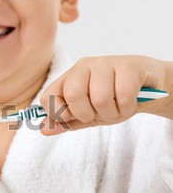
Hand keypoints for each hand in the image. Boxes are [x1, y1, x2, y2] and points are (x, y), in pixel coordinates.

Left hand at [40, 56, 172, 134]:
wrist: (148, 88)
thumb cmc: (114, 100)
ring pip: (100, 98)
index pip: (48, 97)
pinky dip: (127, 108)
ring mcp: (105, 63)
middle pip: (73, 95)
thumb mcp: (87, 115)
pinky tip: (130, 103)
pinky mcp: (129, 65)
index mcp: (68, 78)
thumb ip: (66, 122)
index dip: (59, 114)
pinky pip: (123, 95)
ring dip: (111, 114)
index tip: (74, 118)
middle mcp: (83, 67)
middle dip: (86, 114)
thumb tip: (43, 129)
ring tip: (117, 109)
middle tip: (98, 115)